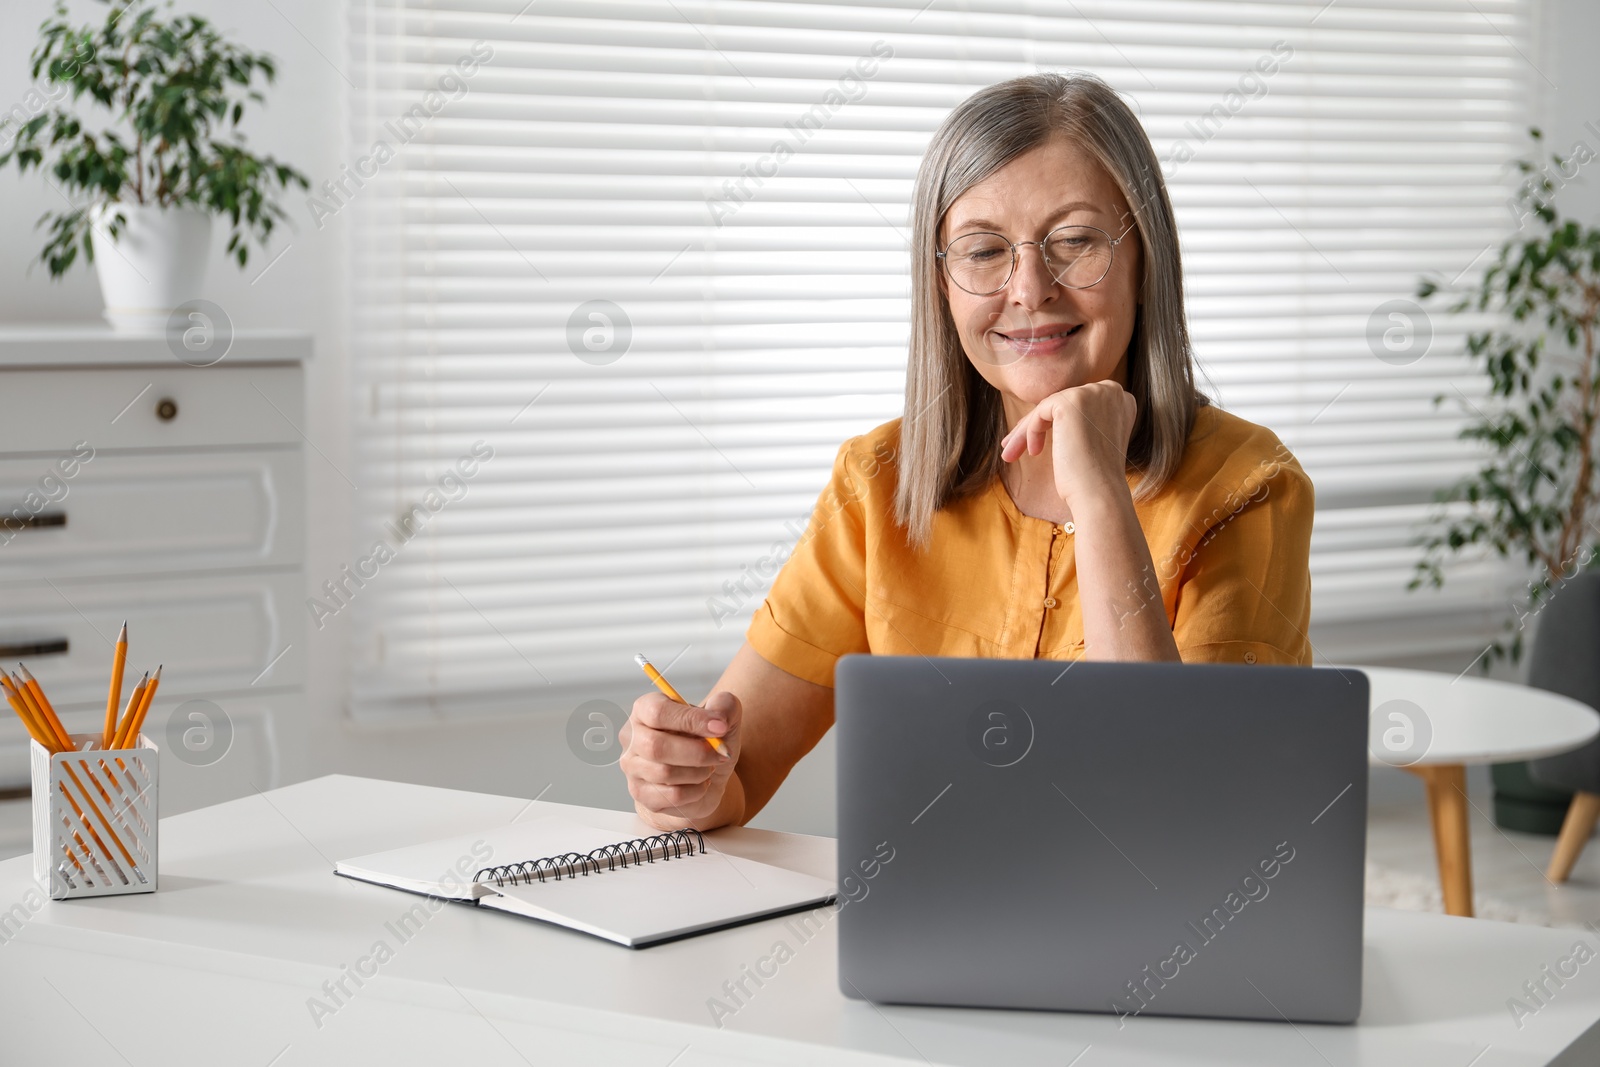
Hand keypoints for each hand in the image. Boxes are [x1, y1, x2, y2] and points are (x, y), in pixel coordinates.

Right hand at [619, 689, 738, 829]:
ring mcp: (632, 767)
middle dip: (696, 753)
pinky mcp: (640, 793)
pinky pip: (671, 795)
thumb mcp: (723, 717)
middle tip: (719, 754)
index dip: (691, 720)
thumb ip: (724, 706)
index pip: (658, 712)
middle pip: (655, 746)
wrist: (707, 774)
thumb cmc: (707, 741)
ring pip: (664, 773)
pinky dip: (695, 791)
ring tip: (709, 767)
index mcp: (645, 709)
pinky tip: (700, 784)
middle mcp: (632, 737)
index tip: (720, 728)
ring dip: (698, 772)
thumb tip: (718, 721)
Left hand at [998, 381, 1136, 509]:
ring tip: (1011, 453)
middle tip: (1013, 445)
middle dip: (1035, 425)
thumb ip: (1083, 421)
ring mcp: (1092, 393)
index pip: (1078, 405)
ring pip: (1047, 408)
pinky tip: (1033, 452)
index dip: (1055, 423)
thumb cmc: (1095, 476)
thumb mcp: (1094, 440)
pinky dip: (1031, 432)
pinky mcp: (1072, 401)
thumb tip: (1048, 414)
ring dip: (1026, 431)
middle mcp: (1110, 391)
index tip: (1038, 441)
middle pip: (1061, 403)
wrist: (1100, 492)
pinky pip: (1040, 412)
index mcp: (1121, 400)